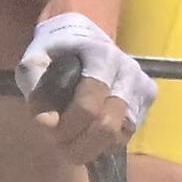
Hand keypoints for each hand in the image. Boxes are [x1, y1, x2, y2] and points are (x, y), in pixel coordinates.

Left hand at [22, 11, 150, 152]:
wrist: (88, 34)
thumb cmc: (58, 48)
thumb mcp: (36, 58)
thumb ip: (36, 89)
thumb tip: (47, 123)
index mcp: (103, 59)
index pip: (88, 108)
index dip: (65, 127)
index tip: (48, 128)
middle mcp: (129, 73)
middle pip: (107, 128)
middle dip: (79, 143)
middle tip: (59, 142)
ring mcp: (142, 88)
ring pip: (118, 137)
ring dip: (91, 146)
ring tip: (73, 137)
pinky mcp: (146, 101)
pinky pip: (125, 136)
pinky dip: (105, 143)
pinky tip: (89, 132)